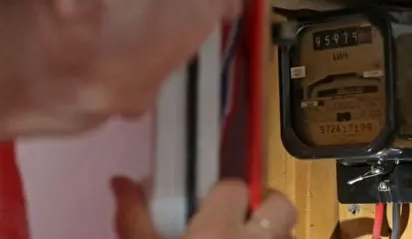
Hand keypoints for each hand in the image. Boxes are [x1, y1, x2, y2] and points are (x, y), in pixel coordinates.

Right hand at [112, 177, 295, 238]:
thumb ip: (134, 218)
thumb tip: (120, 182)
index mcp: (217, 231)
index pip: (234, 186)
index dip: (222, 193)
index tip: (209, 204)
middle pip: (281, 205)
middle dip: (265, 208)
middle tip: (242, 220)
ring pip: (288, 231)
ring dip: (272, 231)